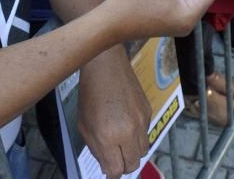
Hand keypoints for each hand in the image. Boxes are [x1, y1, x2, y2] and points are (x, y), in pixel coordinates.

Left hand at [78, 49, 151, 178]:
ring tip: (121, 142)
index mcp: (109, 136)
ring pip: (143, 151)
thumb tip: (107, 165)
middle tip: (115, 160)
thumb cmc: (91, 92)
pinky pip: (146, 133)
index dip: (111, 174)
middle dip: (124, 166)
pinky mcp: (148, 111)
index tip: (108, 171)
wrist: (106, 65)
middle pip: (133, 164)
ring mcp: (141, 121)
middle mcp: (129, 131)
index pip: (116, 170)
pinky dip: (137, 135)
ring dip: (132, 152)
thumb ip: (96, 149)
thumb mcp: (85, 125)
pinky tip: (125, 123)